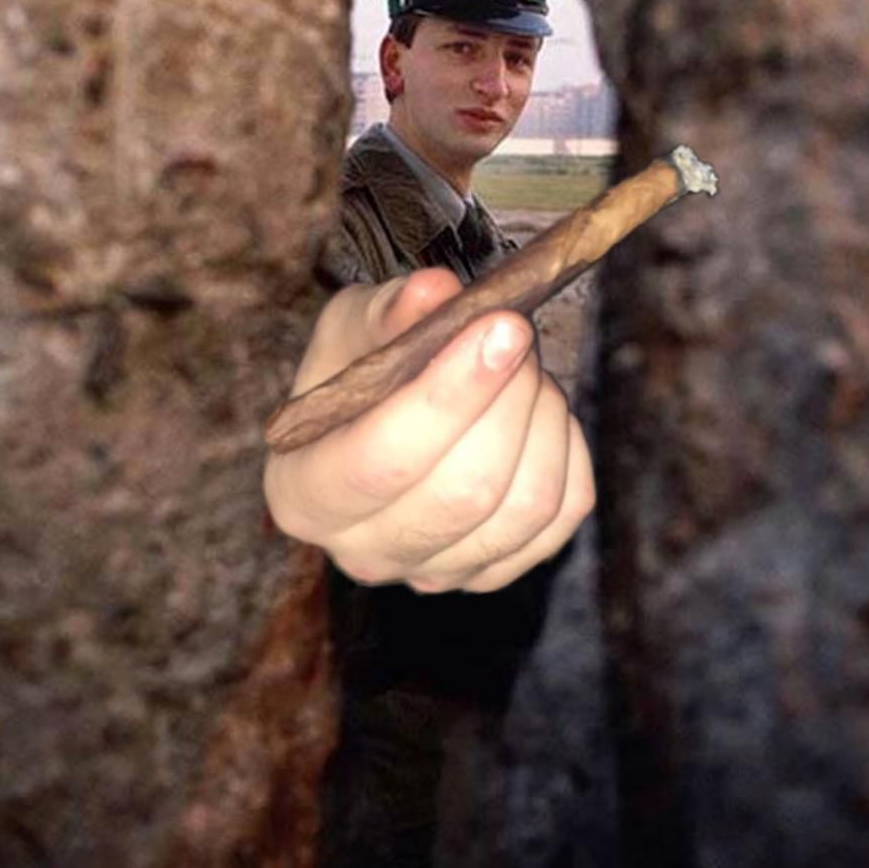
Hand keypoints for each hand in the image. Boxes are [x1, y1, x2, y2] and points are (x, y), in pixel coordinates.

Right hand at [264, 268, 594, 592]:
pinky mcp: (494, 573)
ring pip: (523, 507)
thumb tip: (437, 293)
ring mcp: (431, 574)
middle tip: (516, 333)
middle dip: (509, 399)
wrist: (376, 419)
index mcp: (303, 494)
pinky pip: (560, 517)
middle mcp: (362, 552)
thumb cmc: (355, 371)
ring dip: (542, 420)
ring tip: (527, 370)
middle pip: (464, 492)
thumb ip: (389, 311)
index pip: (382, 461)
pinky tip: (539, 412)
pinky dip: (565, 451)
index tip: (500, 327)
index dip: (449, 395)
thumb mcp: (352, 326)